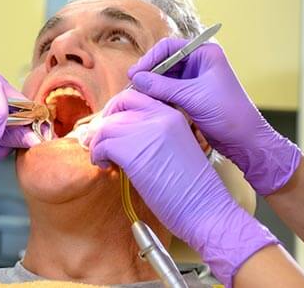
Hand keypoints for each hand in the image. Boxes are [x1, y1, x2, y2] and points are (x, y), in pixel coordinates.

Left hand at [88, 89, 278, 284]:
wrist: (205, 208)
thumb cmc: (192, 188)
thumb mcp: (176, 147)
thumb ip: (153, 135)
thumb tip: (122, 135)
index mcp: (172, 114)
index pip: (135, 96)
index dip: (117, 108)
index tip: (111, 124)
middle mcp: (159, 117)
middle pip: (118, 106)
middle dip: (104, 123)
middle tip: (99, 141)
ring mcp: (146, 133)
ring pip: (106, 126)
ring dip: (98, 142)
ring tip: (104, 159)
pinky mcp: (133, 152)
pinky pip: (103, 145)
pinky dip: (98, 155)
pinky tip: (105, 166)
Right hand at [128, 38, 300, 194]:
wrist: (245, 140)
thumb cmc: (228, 113)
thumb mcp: (192, 97)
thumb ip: (162, 87)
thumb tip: (136, 79)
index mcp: (205, 53)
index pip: (169, 48)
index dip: (150, 59)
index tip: (135, 73)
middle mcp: (200, 63)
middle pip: (165, 62)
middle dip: (149, 74)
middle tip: (132, 86)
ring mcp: (195, 79)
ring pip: (165, 77)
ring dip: (152, 86)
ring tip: (138, 96)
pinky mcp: (192, 95)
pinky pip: (169, 91)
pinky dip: (159, 96)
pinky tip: (149, 103)